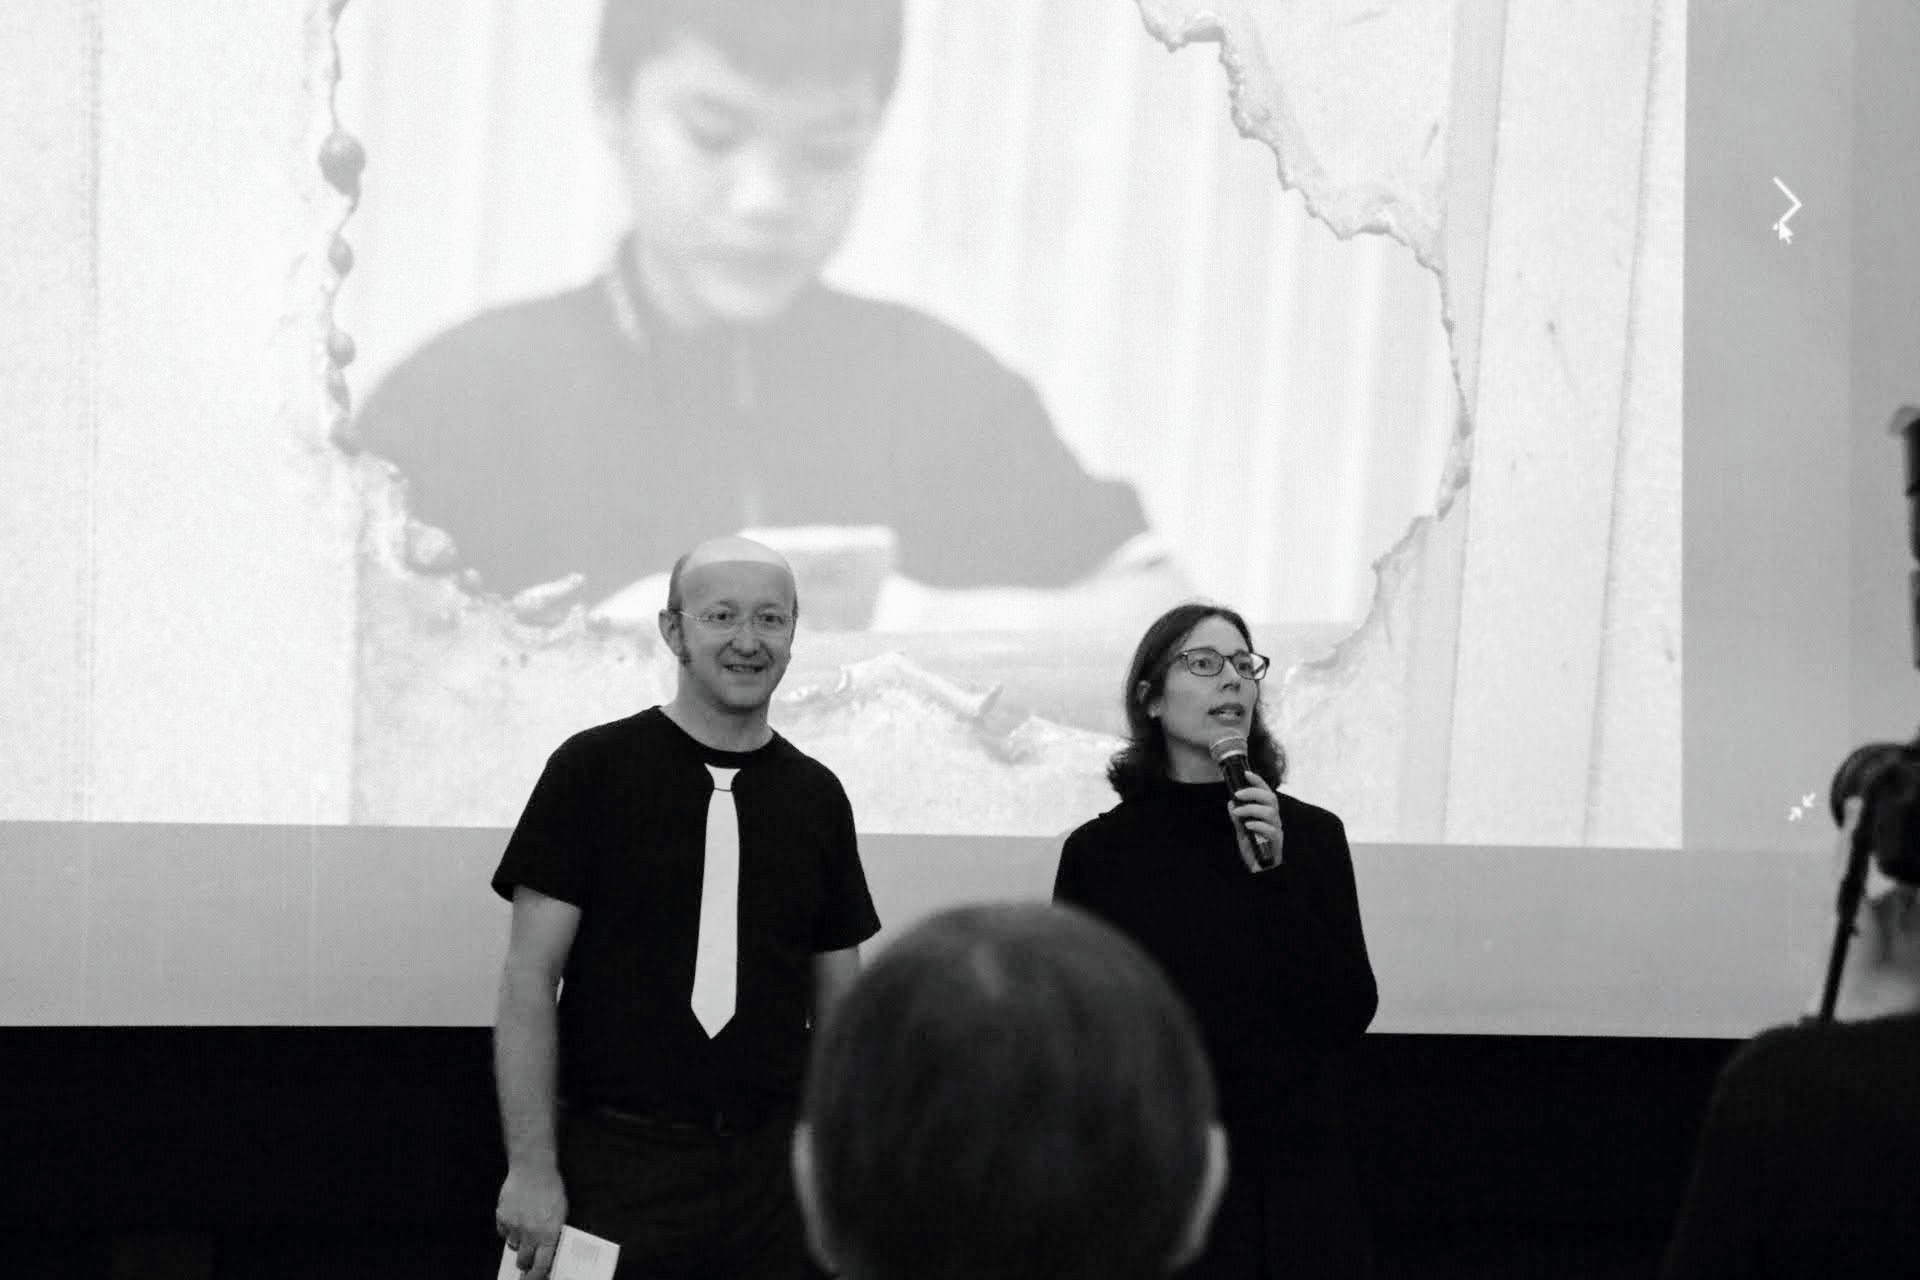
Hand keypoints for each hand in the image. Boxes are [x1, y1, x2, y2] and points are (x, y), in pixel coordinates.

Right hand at [496, 1163, 566, 1279]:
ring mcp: (514, 1226)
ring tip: (525, 1228)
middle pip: (523, 1261)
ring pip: (513, 1246)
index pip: (541, 1265)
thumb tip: (549, 1248)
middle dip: (525, 1263)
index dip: (537, 1275)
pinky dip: (508, 1229)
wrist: (533, 1168)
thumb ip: (553, 1233)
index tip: (535, 1278)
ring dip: (518, 1242)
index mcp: (548, 1234)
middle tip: (528, 1259)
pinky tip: (516, 1217)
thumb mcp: (560, 1213)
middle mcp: (530, 1234)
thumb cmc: (551, 1187)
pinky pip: (503, 1232)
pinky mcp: (502, 1218)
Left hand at [1228, 771, 1283, 870]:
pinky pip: (1271, 830)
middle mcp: (1274, 819)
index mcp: (1267, 813)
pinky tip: (1247, 826)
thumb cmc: (1253, 848)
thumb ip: (1238, 818)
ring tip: (1237, 813)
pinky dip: (1257, 825)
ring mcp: (1277, 830)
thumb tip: (1231, 803)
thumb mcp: (1241, 830)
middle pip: (1271, 799)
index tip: (1246, 773)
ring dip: (1251, 809)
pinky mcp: (1276, 843)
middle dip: (1253, 793)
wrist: (1259, 869)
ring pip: (1270, 812)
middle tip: (1237, 794)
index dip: (1258, 782)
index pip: (1266, 793)